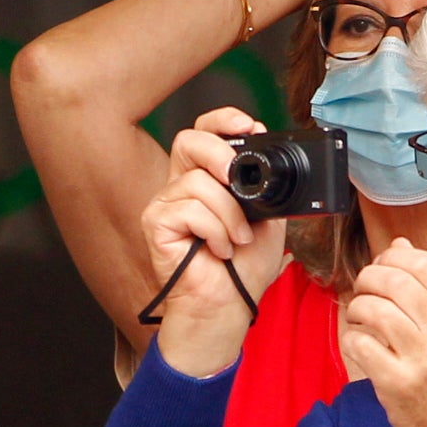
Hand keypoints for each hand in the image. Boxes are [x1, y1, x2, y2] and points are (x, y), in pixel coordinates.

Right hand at [140, 109, 288, 373]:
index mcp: (207, 179)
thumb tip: (272, 148)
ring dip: (229, 214)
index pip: (204, 131)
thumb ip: (266, 185)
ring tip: (237, 240)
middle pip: (189, 140)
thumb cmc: (244, 268)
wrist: (228, 306)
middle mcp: (181, 185)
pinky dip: (215, 230)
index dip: (223, 119)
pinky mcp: (155, 223)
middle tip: (239, 181)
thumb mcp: (268, 218)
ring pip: (198, 182)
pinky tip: (218, 250)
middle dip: (221, 155)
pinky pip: (189, 209)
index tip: (251, 126)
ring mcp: (164, 204)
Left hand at [340, 241, 426, 426]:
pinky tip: (361, 344)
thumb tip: (398, 245)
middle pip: (391, 280)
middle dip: (368, 279)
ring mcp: (420, 356)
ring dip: (357, 308)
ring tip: (360, 318)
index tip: (382, 267)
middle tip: (364, 291)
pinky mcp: (397, 381)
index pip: (420, 261)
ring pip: (372, 308)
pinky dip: (352, 338)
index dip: (391, 257)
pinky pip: (359, 343)